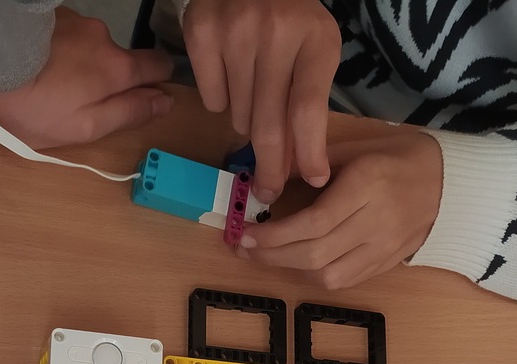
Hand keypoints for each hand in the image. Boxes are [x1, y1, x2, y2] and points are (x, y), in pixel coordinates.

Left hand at [0, 8, 174, 147]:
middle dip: (107, 78)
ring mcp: (76, 21)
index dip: (156, 82)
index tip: (142, 96)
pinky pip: (66, 35)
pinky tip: (36, 63)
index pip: (158, 66)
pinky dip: (58, 49)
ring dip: (79, 63)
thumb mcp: (83, 127)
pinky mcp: (50, 14)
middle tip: (77, 100)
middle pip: (120, 58)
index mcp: (118, 68)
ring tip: (49, 82)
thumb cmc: (33, 107)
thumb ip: (129, 113)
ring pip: (91, 46)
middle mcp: (103, 36)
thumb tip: (164, 101)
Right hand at [183, 0, 339, 202]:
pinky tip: (232, 76)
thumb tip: (296, 168)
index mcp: (314, 39)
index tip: (313, 181)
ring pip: (237, 116)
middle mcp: (274, 34)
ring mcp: (233, 32)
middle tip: (268, 189)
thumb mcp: (316, 51)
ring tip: (255, 94)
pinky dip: (221, 101)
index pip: (307, 110)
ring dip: (246, 121)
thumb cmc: (293, 21)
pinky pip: (211, 100)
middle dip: (270, 166)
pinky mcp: (201, 32)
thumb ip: (309, 105)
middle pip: (268, 123)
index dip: (308, 152)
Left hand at [236, 132, 442, 289]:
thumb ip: (309, 164)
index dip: (275, 235)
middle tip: (244, 248)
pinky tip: (295, 262)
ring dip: (289, 269)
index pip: (313, 223)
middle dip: (272, 256)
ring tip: (264, 256)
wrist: (448, 183)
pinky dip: (314, 275)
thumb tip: (264, 180)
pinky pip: (343, 280)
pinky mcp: (385, 265)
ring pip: (328, 275)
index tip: (245, 234)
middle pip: (316, 254)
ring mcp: (383, 249)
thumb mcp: (353, 148)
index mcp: (367, 186)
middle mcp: (376, 222)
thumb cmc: (395, 157)